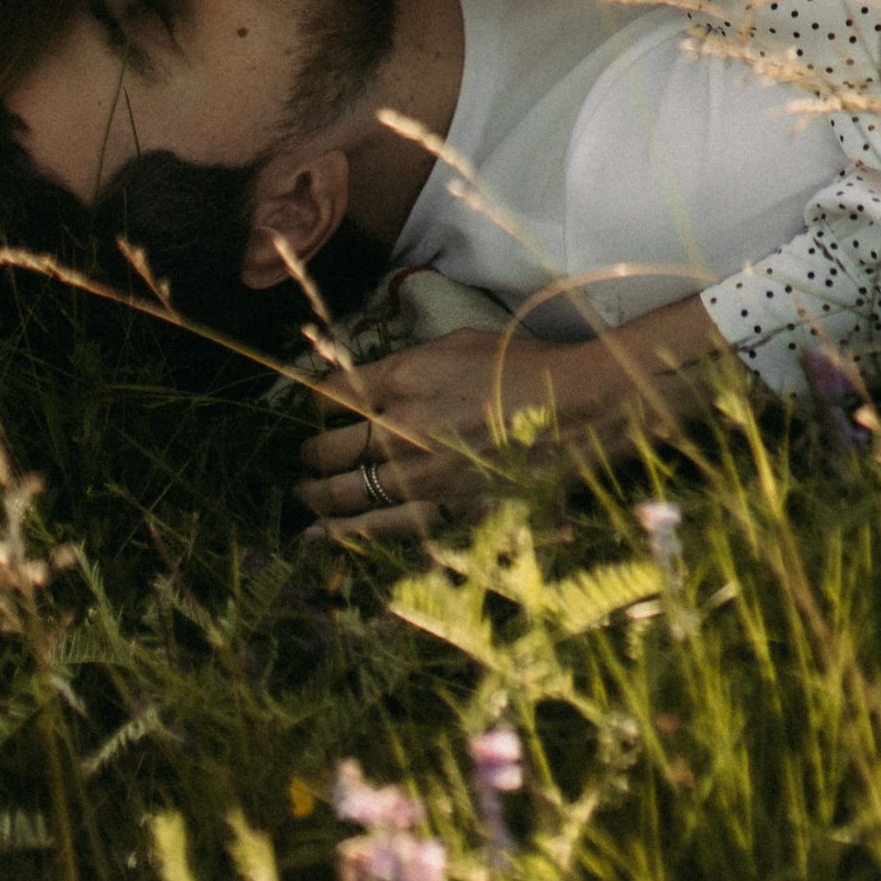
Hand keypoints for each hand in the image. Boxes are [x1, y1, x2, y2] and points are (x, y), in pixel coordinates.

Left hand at [295, 326, 562, 543]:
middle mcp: (403, 428)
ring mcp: (423, 476)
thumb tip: (370, 382)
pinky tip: (322, 536)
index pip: (332, 395)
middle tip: (305, 458)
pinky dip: (347, 534)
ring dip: (317, 497)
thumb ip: (407, 366)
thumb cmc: (521, 364)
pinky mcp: (444, 509)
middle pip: (330, 450)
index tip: (316, 410)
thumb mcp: (457, 344)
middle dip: (310, 455)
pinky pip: (384, 528)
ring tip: (305, 497)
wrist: (575, 407)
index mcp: (404, 378)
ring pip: (347, 495)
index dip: (315, 405)